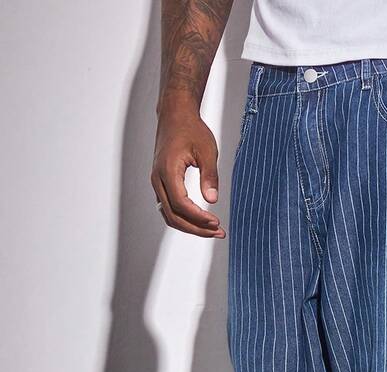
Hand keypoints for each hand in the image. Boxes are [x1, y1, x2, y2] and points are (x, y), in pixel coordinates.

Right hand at [151, 106, 224, 237]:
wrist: (175, 115)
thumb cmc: (191, 129)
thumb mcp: (207, 150)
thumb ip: (210, 176)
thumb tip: (212, 200)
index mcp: (167, 170)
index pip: (180, 204)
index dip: (198, 217)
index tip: (215, 222)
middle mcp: (158, 179)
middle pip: (173, 215)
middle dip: (196, 228)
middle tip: (218, 232)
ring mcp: (158, 183)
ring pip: (169, 215)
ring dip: (190, 227)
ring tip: (212, 230)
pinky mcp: (161, 184)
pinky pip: (169, 208)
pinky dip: (184, 219)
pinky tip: (201, 221)